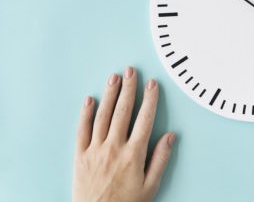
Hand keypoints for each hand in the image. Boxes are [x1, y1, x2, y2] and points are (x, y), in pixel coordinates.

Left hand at [73, 66, 175, 201]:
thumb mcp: (151, 186)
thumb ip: (160, 159)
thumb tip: (171, 136)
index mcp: (134, 154)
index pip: (144, 119)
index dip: (150, 99)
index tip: (152, 84)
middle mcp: (114, 147)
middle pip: (122, 111)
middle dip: (128, 88)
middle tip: (131, 70)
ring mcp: (95, 150)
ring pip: (103, 116)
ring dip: (109, 94)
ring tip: (114, 77)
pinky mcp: (80, 156)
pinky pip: (82, 130)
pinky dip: (85, 114)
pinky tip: (90, 100)